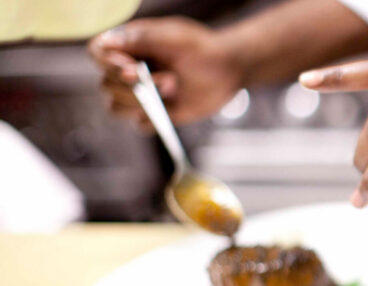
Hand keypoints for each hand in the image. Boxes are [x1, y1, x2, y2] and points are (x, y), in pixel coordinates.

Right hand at [87, 17, 242, 128]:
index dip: (108, 64)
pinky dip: (152, 121)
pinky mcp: (154, 114)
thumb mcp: (174, 38)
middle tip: (169, 79)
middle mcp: (127, 70)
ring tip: (172, 89)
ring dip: (140, 104)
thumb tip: (108, 43)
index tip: (132, 69)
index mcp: (128, 46)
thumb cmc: (201, 49)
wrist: (228, 71)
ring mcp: (139, 94)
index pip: (98, 54)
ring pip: (115, 107)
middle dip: (135, 86)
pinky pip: (140, 125)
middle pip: (106, 84)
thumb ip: (142, 39)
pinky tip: (171, 110)